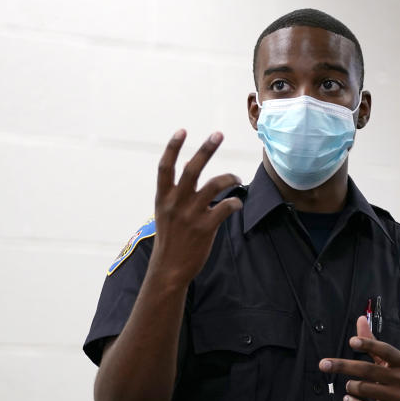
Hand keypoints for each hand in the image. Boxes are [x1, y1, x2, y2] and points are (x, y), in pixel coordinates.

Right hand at [150, 130, 242, 284]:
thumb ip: (175, 194)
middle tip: (218, 134)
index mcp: (163, 197)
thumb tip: (188, 172)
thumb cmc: (170, 240)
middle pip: (191, 169)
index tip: (182, 131)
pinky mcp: (205, 227)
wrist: (169, 269)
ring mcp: (190, 214)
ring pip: (213, 185)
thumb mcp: (164, 214)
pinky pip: (225, 207)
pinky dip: (234, 203)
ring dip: (228, 177)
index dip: (173, 147)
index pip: (165, 167)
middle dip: (206, 149)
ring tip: (236, 177)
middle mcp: (176, 202)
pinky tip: (236, 204)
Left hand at [319, 316, 399, 400]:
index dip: (368, 344)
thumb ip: (374, 342)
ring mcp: (398, 396)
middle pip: (367, 370)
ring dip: (351, 386)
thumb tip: (360, 319)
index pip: (385, 350)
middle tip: (324, 364)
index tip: (352, 341)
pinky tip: (348, 399)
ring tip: (349, 386)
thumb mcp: (394, 361)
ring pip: (364, 389)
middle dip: (343, 366)